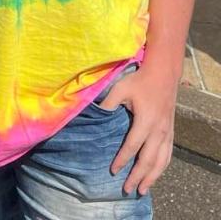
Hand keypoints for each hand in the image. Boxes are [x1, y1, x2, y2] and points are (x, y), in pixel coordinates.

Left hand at [103, 63, 177, 195]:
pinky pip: (168, 155)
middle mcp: (158, 131)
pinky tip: (155, 175)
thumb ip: (108, 104)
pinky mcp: (170, 133)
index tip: (113, 171)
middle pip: (148, 160)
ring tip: (142, 189)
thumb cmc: (139, 81)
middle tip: (127, 189)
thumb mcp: (120, 88)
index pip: (132, 146)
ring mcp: (167, 133)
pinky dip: (161, 168)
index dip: (122, 159)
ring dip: (152, 177)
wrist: (163, 76)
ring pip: (161, 162)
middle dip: (138, 176)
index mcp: (145, 121)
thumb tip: (95, 116)